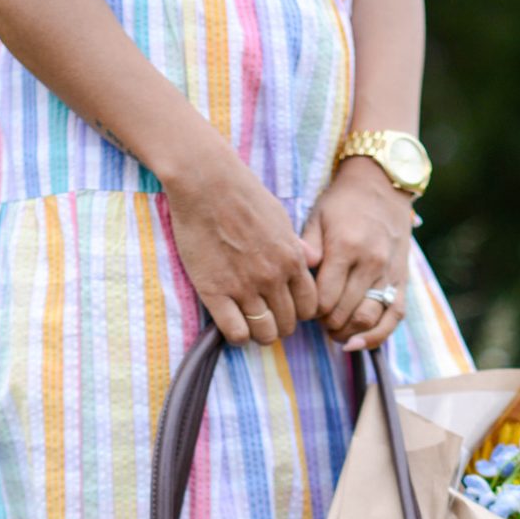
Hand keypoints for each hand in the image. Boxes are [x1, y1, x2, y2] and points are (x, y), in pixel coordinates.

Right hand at [161, 135, 317, 347]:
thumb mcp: (281, 217)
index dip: (299, 313)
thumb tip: (313, 261)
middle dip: (279, 325)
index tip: (286, 308)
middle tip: (266, 318)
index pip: (309, 306)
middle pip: (287, 324)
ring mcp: (244, 287)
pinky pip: (235, 333)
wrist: (206, 181)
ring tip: (250, 324)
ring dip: (259, 334)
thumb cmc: (242, 194)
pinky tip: (232, 324)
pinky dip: (237, 336)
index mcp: (292, 260)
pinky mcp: (215, 292)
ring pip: (264, 333)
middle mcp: (273, 278)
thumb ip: (297, 245)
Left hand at [301, 158, 413, 352]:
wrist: (383, 185)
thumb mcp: (317, 216)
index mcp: (346, 247)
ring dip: (347, 332)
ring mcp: (389, 273)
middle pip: (344, 313)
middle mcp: (371, 262)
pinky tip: (357, 344)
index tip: (304, 306)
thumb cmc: (343, 203)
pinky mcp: (403, 279)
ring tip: (334, 331)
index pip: (324, 299)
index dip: (310, 311)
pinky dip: (376, 336)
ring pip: (368, 319)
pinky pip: (393, 317)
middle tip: (317, 319)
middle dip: (326, 323)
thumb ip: (307, 247)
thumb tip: (299, 275)